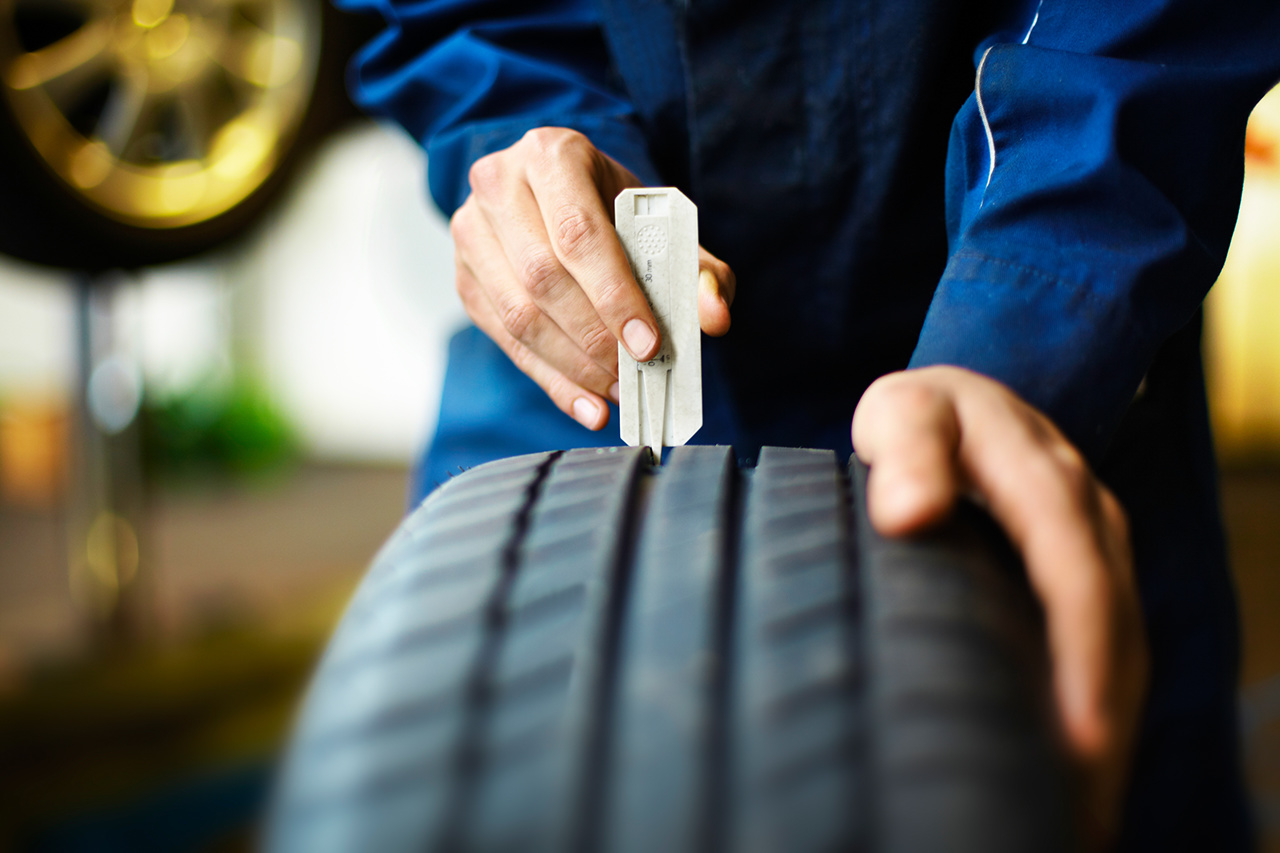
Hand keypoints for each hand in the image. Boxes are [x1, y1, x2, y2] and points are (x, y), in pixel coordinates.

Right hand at [450, 127, 735, 429]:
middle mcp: (498, 185)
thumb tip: (714, 317)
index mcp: (551, 155)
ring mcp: (471, 233)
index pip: (578, 234)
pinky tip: (587, 404)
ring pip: (517, 314)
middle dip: (595, 337)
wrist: (560, 196)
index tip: (648, 344)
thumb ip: (698, 268)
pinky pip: (504, 340)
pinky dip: (551, 380)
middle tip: (636, 373)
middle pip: (543, 277)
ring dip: (573, 365)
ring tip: (617, 391)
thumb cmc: (614, 210)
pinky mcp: (464, 278)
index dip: (614, 295)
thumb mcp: (663, 224)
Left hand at [852, 366, 1147, 847]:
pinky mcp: (1088, 569)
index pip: (1076, 575)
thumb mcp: (903, 413)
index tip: (1078, 738)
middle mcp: (1088, 514)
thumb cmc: (919, 412)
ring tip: (1080, 808)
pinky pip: (1109, 640)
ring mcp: (1096, 543)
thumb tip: (910, 513)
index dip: (1084, 657)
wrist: (957, 398)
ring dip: (1110, 723)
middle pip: (1115, 625)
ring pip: (1124, 642)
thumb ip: (908, 454)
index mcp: (1044, 478)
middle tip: (1081, 809)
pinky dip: (1099, 701)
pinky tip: (1074, 763)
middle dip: (1106, 718)